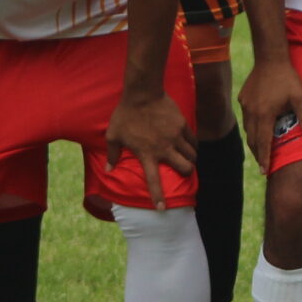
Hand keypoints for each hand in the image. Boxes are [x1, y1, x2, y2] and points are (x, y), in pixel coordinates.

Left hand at [106, 90, 198, 210]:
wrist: (142, 93)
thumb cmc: (125, 114)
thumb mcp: (113, 135)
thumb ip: (112, 155)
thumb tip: (108, 171)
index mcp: (147, 154)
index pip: (154, 180)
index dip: (158, 196)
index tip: (162, 208)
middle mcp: (164, 148)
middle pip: (185, 168)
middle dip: (187, 173)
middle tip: (185, 172)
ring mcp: (175, 136)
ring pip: (192, 155)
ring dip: (191, 159)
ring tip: (189, 159)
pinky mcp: (182, 125)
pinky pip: (193, 140)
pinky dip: (193, 145)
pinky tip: (191, 145)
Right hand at [238, 56, 301, 170]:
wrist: (270, 57)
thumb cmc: (288, 78)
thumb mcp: (300, 98)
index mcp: (265, 115)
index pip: (263, 143)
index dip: (264, 159)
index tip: (265, 171)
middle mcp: (252, 112)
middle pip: (252, 140)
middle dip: (258, 154)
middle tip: (263, 165)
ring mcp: (245, 105)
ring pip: (248, 129)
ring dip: (254, 141)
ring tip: (261, 149)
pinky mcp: (243, 98)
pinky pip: (246, 117)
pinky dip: (251, 126)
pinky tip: (258, 127)